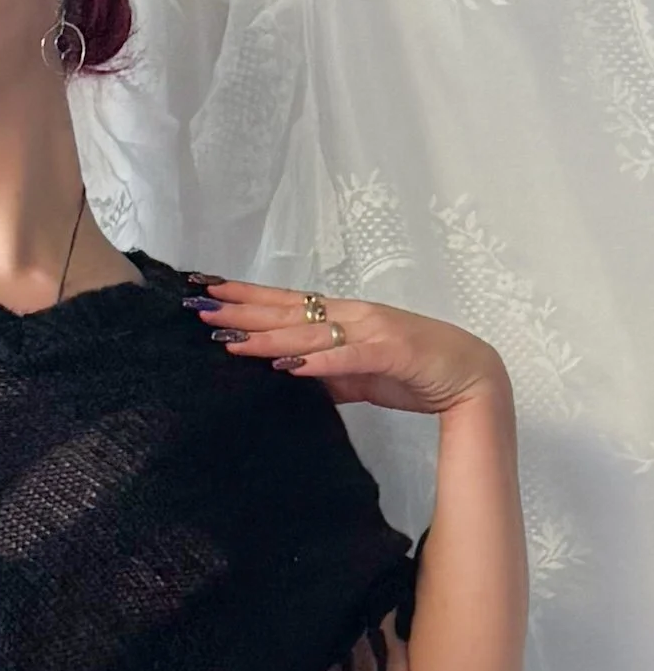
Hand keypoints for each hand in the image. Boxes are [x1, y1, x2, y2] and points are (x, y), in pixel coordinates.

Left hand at [184, 274, 509, 416]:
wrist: (472, 377)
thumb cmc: (416, 372)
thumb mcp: (359, 376)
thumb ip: (325, 375)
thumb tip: (287, 378)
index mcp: (344, 318)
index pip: (285, 304)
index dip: (245, 298)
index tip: (207, 292)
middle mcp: (353, 316)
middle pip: (288, 311)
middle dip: (241, 310)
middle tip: (198, 307)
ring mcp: (372, 331)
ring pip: (310, 332)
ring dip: (267, 336)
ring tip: (228, 339)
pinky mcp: (390, 353)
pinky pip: (347, 358)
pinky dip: (317, 362)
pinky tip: (286, 366)